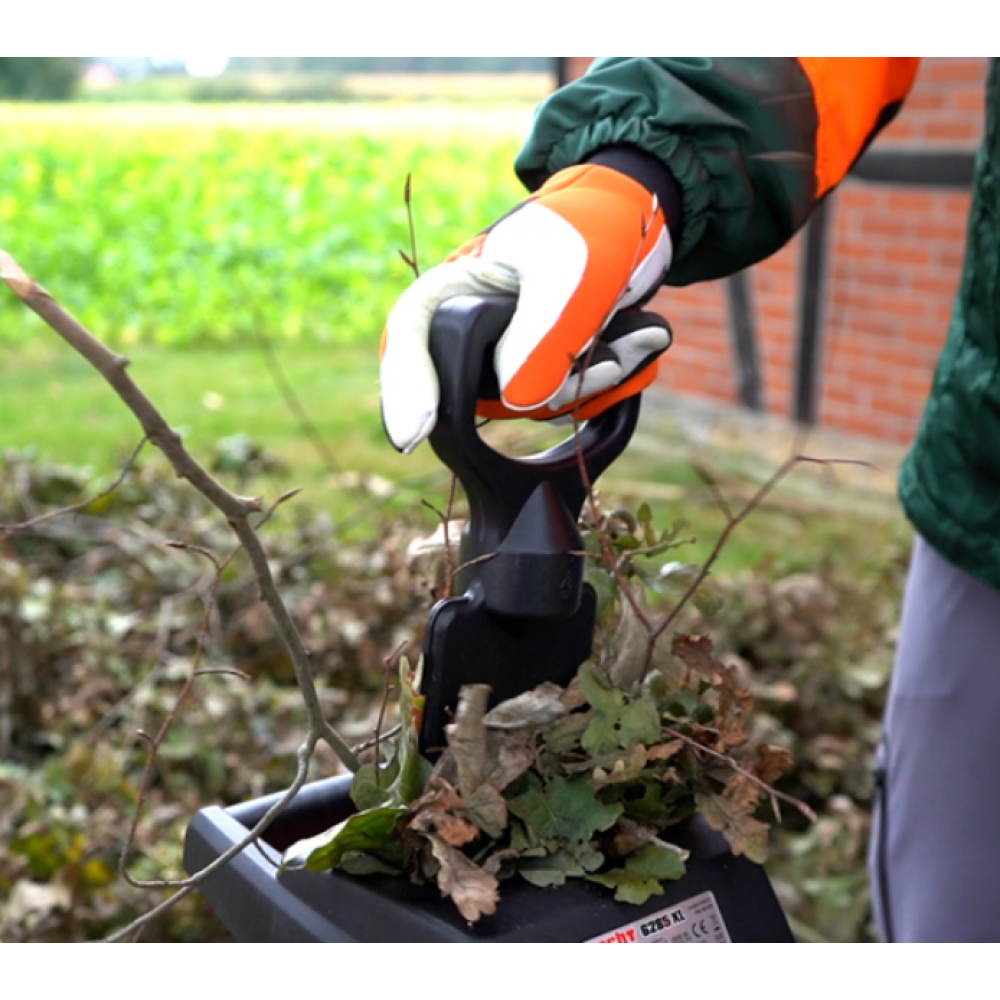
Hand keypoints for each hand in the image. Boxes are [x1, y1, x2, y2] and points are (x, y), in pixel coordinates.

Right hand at [379, 163, 673, 453]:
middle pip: (483, 388)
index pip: (410, 337)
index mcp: (454, 289)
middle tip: (608, 359)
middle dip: (549, 384)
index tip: (413, 435)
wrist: (637, 223)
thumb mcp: (569, 271)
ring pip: (533, 401)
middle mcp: (474, 331)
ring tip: (631, 334)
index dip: (405, 386)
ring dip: (590, 379)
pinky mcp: (546, 372)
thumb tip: (515, 400)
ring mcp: (510, 356)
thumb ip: (542, 334)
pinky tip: (636, 341)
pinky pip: (568, 400)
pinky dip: (607, 378)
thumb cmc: (589, 228)